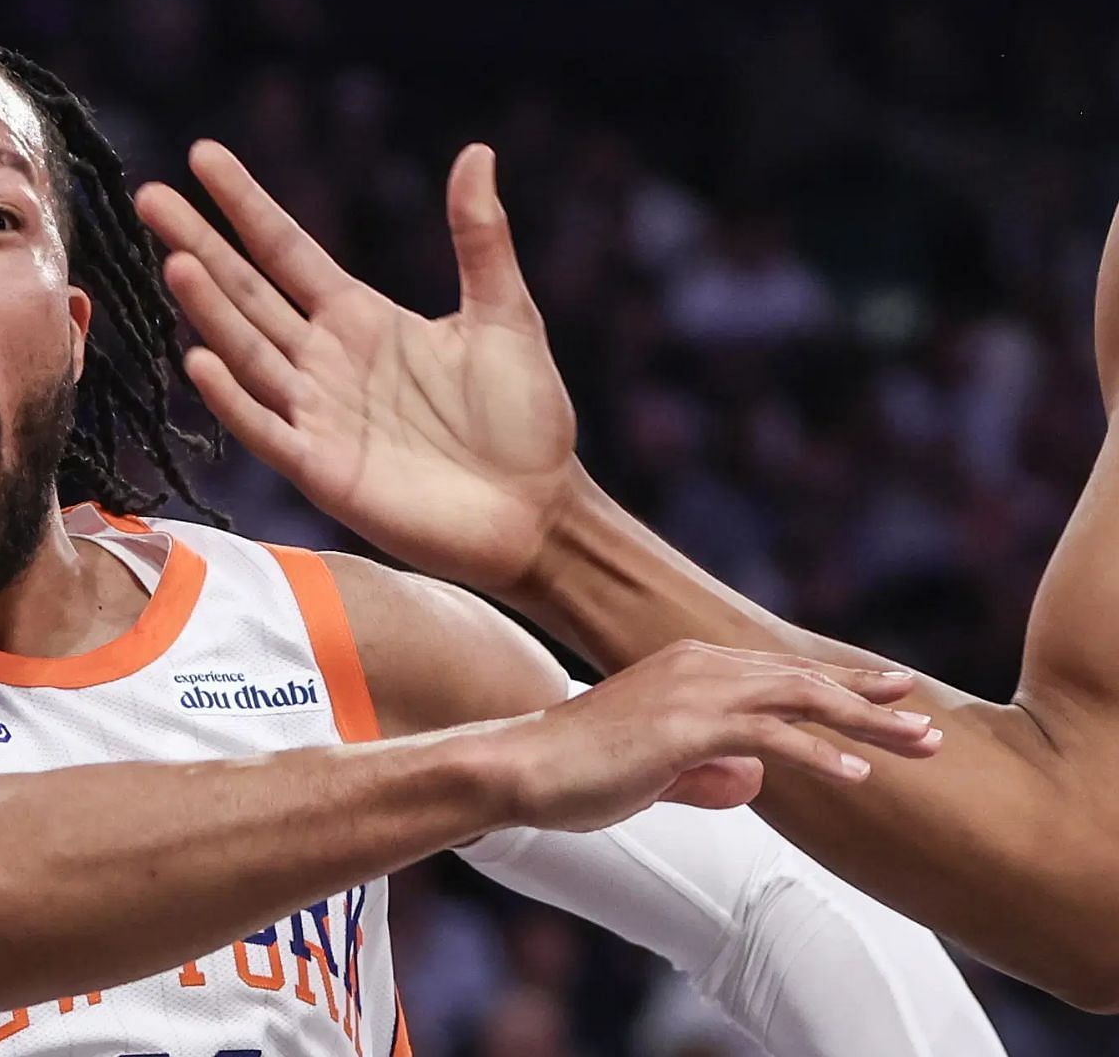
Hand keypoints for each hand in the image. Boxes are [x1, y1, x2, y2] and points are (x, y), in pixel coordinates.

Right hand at [136, 141, 575, 588]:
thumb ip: (479, 238)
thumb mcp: (505, 313)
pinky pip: (265, 429)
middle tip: (150, 196)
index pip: (285, 249)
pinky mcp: (320, 470)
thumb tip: (477, 152)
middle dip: (200, 243)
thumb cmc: (524, 417)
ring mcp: (316, 415)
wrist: (537, 511)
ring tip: (177, 263)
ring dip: (212, 311)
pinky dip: (233, 398)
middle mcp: (324, 360)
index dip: (245, 204)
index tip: (203, 156)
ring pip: (249, 352)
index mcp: (360, 317)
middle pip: (247, 292)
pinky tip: (201, 359)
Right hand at [479, 641, 939, 832]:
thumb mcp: (652, 772)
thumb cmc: (574, 773)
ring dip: (867, 723)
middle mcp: (698, 665)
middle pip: (803, 679)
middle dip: (871, 699)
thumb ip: (705, 774)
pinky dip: (820, 754)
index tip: (891, 696)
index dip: (841, 685)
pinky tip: (860, 772)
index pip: (781, 673)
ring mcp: (694, 691)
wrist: (519, 767)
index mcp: (689, 666)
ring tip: (920, 744)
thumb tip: (753, 782)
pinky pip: (771, 738)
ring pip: (801, 701)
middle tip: (929, 719)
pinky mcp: (687, 726)